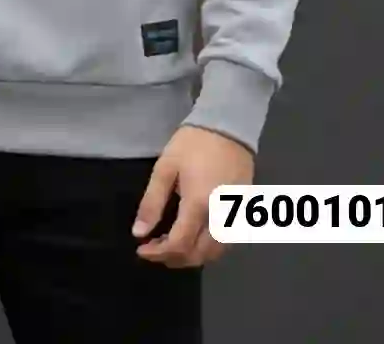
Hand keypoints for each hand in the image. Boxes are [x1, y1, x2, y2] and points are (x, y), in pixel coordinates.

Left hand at [131, 125, 253, 267]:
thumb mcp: (165, 167)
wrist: (228, 125)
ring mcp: (235, 216)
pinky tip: (194, 237)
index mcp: (198, 205)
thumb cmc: (193, 143)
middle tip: (154, 247)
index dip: (158, 254)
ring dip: (192, 257)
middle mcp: (220, 217)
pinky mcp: (244, 212)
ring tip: (172, 244)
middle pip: (198, 255)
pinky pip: (227, 242)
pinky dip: (209, 249)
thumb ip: (152, 202)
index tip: (142, 249)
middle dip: (174, 259)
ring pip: (215, 253)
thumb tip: (139, 233)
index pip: (179, 245)